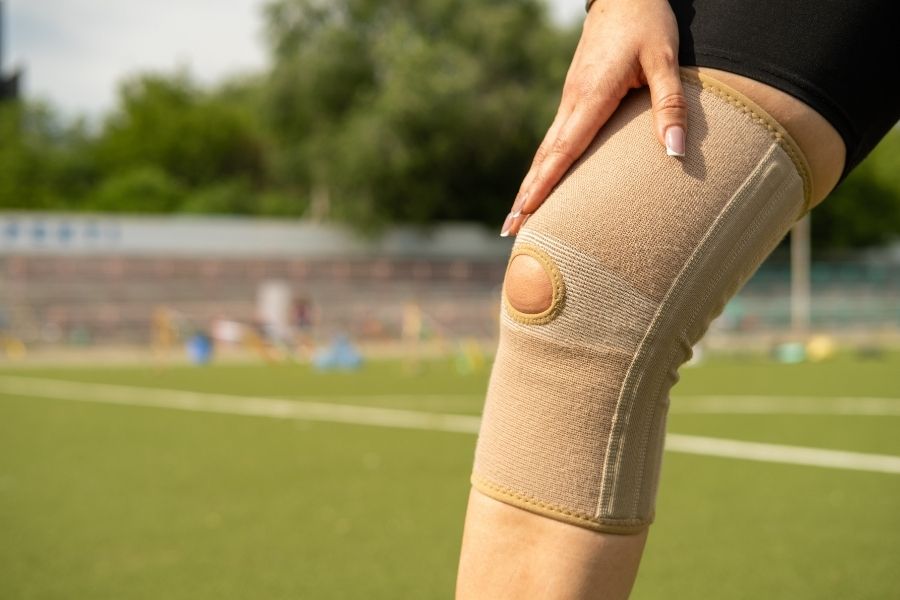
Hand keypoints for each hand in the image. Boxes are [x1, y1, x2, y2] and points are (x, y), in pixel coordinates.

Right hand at [500, 0, 686, 235]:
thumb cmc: (647, 22)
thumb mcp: (666, 60)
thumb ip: (671, 106)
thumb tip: (676, 152)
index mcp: (591, 96)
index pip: (563, 150)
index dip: (545, 184)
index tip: (527, 212)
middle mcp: (572, 102)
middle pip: (544, 158)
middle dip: (525, 195)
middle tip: (509, 231)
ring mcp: (570, 100)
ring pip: (545, 151)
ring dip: (529, 184)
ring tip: (516, 217)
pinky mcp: (574, 97)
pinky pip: (554, 140)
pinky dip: (542, 167)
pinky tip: (541, 181)